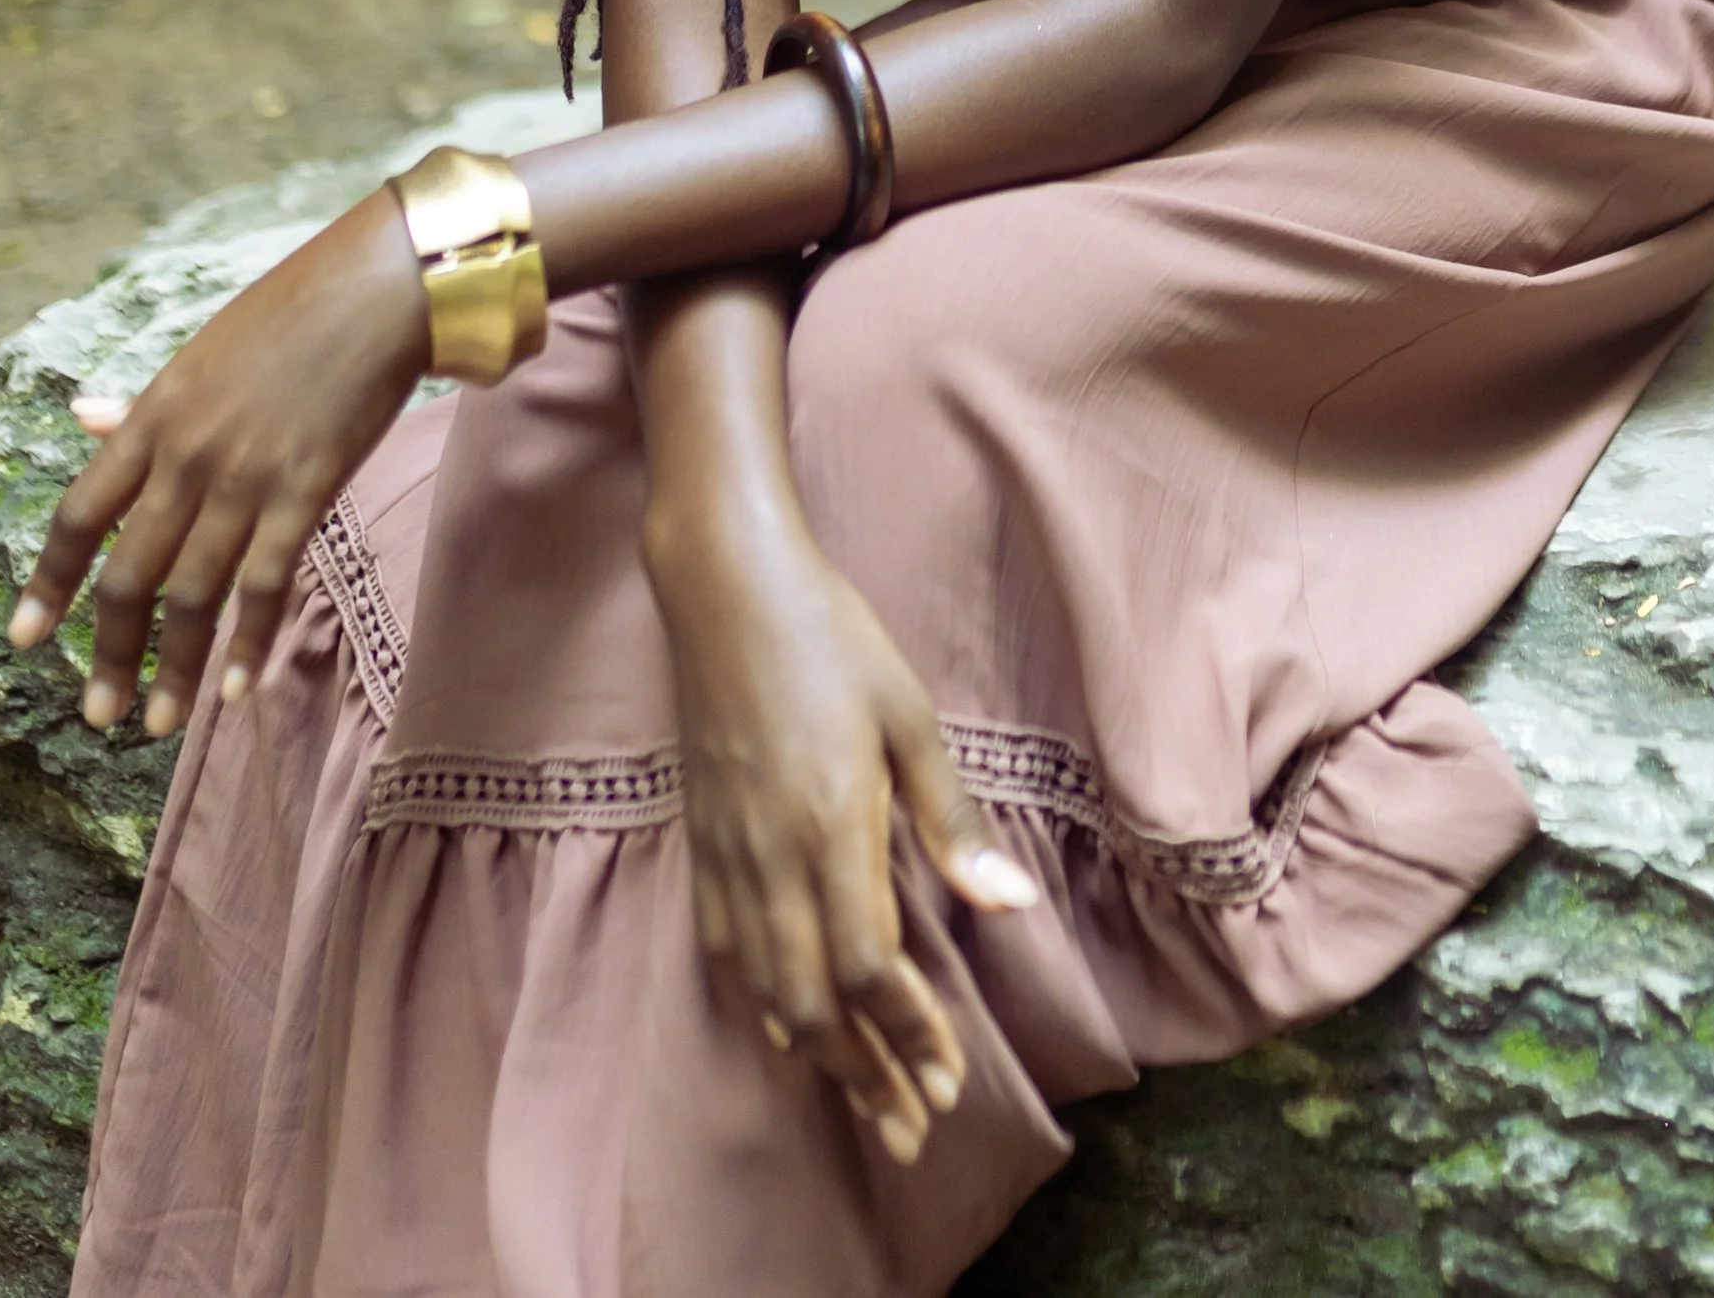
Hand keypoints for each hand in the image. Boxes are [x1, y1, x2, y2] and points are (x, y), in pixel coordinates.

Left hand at [7, 191, 430, 735]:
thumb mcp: (198, 353)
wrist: (377, 288)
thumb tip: (81, 417)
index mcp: (153, 417)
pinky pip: (266, 583)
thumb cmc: (290, 311)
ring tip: (158, 723)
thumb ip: (142, 405)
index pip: (80, 516)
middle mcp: (187, 456)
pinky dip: (249, 641)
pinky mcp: (306, 491)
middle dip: (108, 654)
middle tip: (97, 715)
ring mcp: (246, 477)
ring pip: (192, 595)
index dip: (48, 583)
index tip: (22, 639)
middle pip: (129, 576)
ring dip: (172, 669)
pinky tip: (236, 689)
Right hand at [652, 510, 1038, 1165]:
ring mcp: (729, 851)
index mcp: (833, 826)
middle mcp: (773, 856)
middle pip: (813, 1003)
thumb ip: (952, 821)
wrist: (725, 584)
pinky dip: (762, 1002)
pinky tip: (787, 1023)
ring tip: (861, 1098)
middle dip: (864, 1075)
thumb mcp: (909, 716)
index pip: (868, 969)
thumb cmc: (832, 637)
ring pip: (765, 989)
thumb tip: (1010, 906)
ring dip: (816, 1054)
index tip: (946, 1078)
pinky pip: (729, 950)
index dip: (908, 1034)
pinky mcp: (702, 839)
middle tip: (910, 1128)